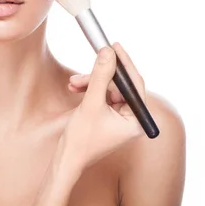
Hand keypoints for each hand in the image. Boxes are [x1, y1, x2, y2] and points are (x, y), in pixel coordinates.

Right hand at [60, 42, 146, 171]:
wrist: (67, 159)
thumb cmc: (81, 139)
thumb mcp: (91, 102)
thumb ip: (100, 75)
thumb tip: (108, 51)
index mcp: (137, 120)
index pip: (135, 83)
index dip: (124, 63)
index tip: (114, 46)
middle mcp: (133, 119)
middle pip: (120, 85)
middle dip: (99, 77)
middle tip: (83, 71)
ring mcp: (122, 119)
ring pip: (109, 89)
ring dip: (91, 83)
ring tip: (74, 83)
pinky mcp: (110, 118)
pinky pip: (103, 96)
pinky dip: (90, 90)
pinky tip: (76, 88)